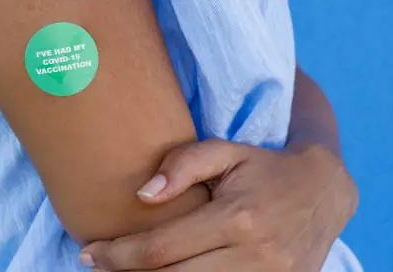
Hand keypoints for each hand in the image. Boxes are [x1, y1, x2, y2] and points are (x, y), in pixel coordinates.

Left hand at [79, 139, 357, 271]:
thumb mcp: (225, 151)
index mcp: (237, 218)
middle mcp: (255, 257)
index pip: (160, 250)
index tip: (88, 253)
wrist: (324, 191)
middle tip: (97, 265)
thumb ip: (182, 165)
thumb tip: (142, 195)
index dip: (116, 255)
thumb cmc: (263, 167)